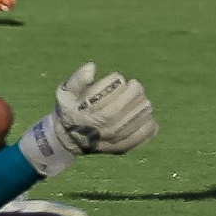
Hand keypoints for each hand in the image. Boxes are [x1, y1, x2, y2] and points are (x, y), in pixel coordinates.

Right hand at [16, 63, 157, 176]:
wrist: (70, 138)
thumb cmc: (71, 109)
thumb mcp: (65, 92)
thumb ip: (77, 78)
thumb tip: (92, 67)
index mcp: (85, 113)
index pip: (105, 96)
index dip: (116, 82)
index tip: (117, 78)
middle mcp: (99, 128)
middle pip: (125, 106)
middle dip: (134, 91)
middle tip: (134, 85)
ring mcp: (112, 140)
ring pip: (137, 119)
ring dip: (142, 104)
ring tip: (140, 98)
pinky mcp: (122, 148)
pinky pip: (143, 134)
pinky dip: (149, 122)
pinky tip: (144, 114)